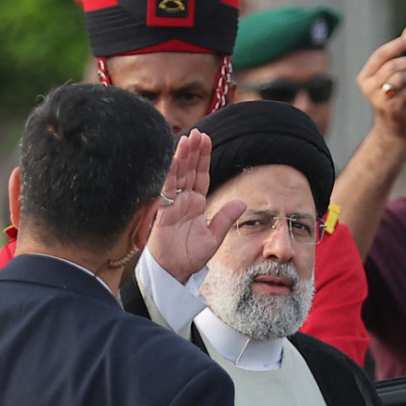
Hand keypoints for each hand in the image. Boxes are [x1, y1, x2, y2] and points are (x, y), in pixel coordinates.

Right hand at [148, 130, 245, 283]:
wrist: (173, 273)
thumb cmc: (190, 257)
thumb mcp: (214, 237)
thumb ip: (225, 218)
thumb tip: (242, 202)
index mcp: (196, 204)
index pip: (201, 176)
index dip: (203, 158)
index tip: (206, 140)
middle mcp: (184, 201)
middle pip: (189, 170)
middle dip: (194, 151)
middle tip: (199, 132)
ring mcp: (173, 204)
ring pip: (178, 175)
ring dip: (183, 157)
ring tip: (188, 138)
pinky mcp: (164, 211)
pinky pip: (167, 188)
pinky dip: (171, 173)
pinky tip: (175, 158)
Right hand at [356, 25, 405, 140]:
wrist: (394, 130)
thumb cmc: (395, 100)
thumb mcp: (393, 75)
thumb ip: (400, 53)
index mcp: (366, 76)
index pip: (381, 54)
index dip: (398, 43)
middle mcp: (368, 86)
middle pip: (392, 64)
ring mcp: (378, 98)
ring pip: (400, 76)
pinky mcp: (391, 107)